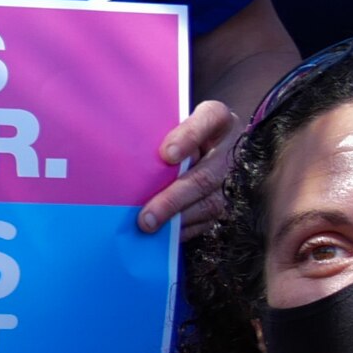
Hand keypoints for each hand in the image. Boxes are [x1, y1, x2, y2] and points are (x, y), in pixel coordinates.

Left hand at [137, 100, 236, 233]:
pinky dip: (184, 229)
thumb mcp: (167, 123)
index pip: (211, 118)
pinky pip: (208, 220)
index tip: (166, 155)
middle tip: (146, 216)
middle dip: (173, 198)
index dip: (189, 137)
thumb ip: (155, 132)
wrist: (194, 146)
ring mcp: (230, 177)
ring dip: (177, 217)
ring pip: (209, 202)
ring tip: (149, 227)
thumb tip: (123, 154)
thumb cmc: (172, 132)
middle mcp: (227, 148)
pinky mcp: (226, 200)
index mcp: (216, 119)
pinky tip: (163, 234)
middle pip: (206, 175)